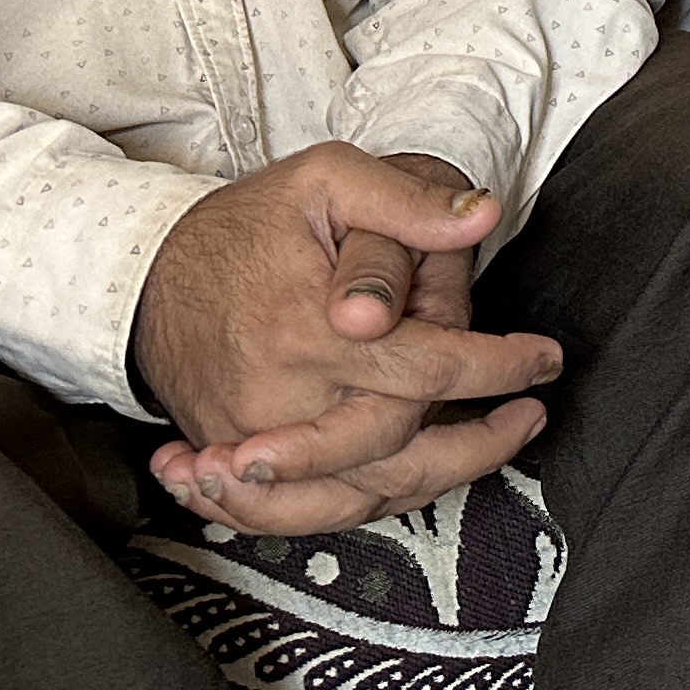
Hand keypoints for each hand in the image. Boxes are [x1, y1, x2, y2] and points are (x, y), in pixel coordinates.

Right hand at [133, 143, 561, 533]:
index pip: (426, 367)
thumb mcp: (326, 179)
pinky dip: (361, 509)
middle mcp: (279, 399)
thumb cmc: (244, 224)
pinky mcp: (234, 460)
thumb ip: (404, 202)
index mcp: (310, 331)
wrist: (146, 274)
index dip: (498, 366)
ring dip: (434, 483)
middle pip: (396, 453)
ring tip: (490, 450)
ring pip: (357, 495)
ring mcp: (251, 439)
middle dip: (479, 444)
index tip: (543, 360)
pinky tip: (409, 486)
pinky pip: (303, 510)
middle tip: (529, 416)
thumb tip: (479, 216)